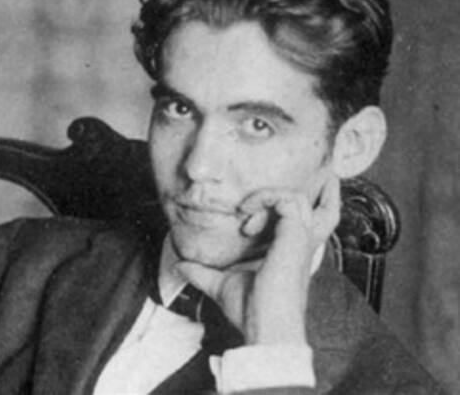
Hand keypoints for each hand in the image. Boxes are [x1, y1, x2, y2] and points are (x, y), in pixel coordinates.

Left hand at [174, 175, 340, 345]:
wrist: (264, 327)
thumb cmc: (250, 311)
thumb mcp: (221, 285)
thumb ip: (202, 273)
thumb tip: (179, 267)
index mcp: (290, 253)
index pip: (304, 224)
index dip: (282, 209)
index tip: (244, 218)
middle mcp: (300, 244)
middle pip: (325, 210)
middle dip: (320, 191)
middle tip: (310, 178)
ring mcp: (300, 239)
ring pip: (299, 199)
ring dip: (267, 196)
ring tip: (245, 211)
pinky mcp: (296, 236)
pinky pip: (287, 201)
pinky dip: (264, 201)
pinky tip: (246, 221)